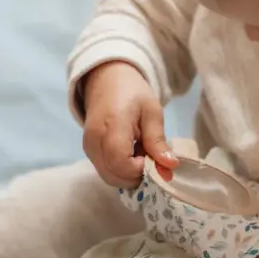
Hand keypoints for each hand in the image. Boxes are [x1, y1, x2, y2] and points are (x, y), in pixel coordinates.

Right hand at [82, 61, 177, 186]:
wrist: (107, 80)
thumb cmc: (132, 94)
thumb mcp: (152, 112)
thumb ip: (158, 141)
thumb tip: (170, 166)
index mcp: (112, 126)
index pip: (121, 164)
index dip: (140, 169)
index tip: (152, 157)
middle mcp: (94, 140)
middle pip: (114, 176)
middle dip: (136, 175)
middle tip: (148, 157)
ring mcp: (88, 148)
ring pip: (109, 177)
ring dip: (129, 174)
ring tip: (139, 153)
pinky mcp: (88, 152)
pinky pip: (105, 171)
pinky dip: (120, 171)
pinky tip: (130, 154)